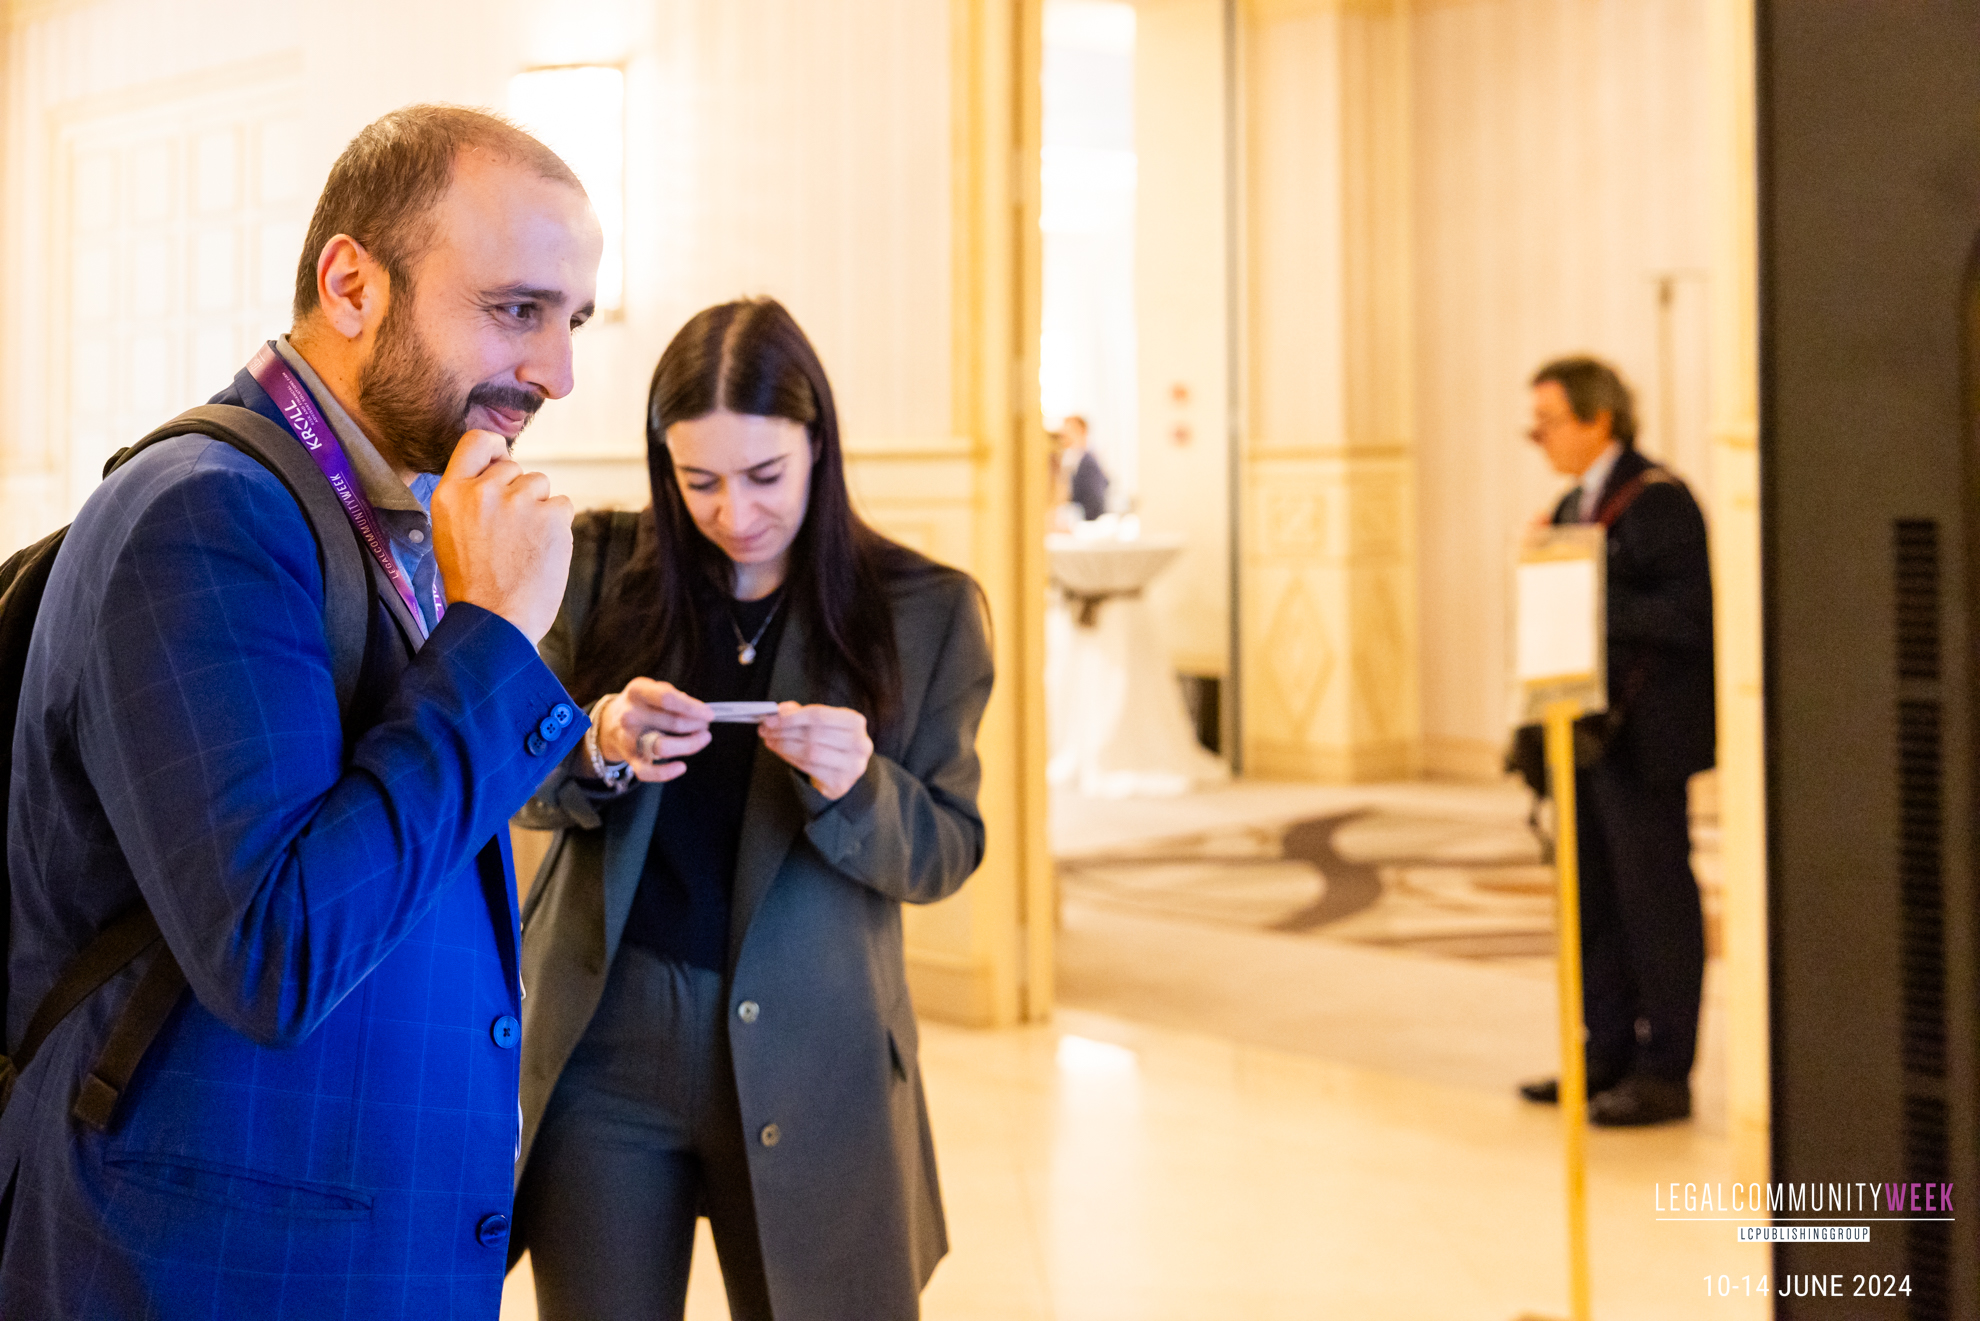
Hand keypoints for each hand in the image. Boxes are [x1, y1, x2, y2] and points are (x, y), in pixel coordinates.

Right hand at [430, 430, 573, 644]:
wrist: (495, 621)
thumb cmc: (473, 584)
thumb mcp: (451, 533)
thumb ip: (470, 498)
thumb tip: (501, 470)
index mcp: (451, 494)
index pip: (476, 441)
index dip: (495, 448)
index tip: (501, 459)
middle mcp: (483, 491)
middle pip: (515, 468)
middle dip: (518, 493)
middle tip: (510, 533)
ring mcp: (519, 501)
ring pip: (541, 484)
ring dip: (539, 509)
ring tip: (524, 545)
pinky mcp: (552, 515)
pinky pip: (562, 505)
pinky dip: (558, 526)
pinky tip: (542, 551)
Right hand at [598, 679, 711, 782]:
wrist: (610, 723)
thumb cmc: (643, 705)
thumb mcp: (654, 690)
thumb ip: (676, 698)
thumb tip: (702, 713)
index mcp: (637, 692)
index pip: (668, 698)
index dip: (692, 708)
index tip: (709, 715)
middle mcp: (630, 714)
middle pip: (673, 723)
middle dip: (697, 726)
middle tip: (705, 726)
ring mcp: (627, 737)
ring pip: (663, 747)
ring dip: (690, 745)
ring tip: (702, 739)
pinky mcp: (629, 758)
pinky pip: (647, 772)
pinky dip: (666, 772)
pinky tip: (681, 767)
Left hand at [758, 703, 872, 799]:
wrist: (845, 770)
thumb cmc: (830, 742)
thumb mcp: (821, 723)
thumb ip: (800, 714)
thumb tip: (779, 711)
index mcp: (855, 722)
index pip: (819, 715)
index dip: (792, 716)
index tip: (770, 718)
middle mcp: (859, 743)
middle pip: (813, 734)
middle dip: (784, 731)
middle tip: (764, 729)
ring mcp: (852, 765)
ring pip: (811, 752)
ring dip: (784, 746)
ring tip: (770, 740)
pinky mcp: (840, 782)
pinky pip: (810, 768)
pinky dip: (791, 759)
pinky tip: (780, 752)